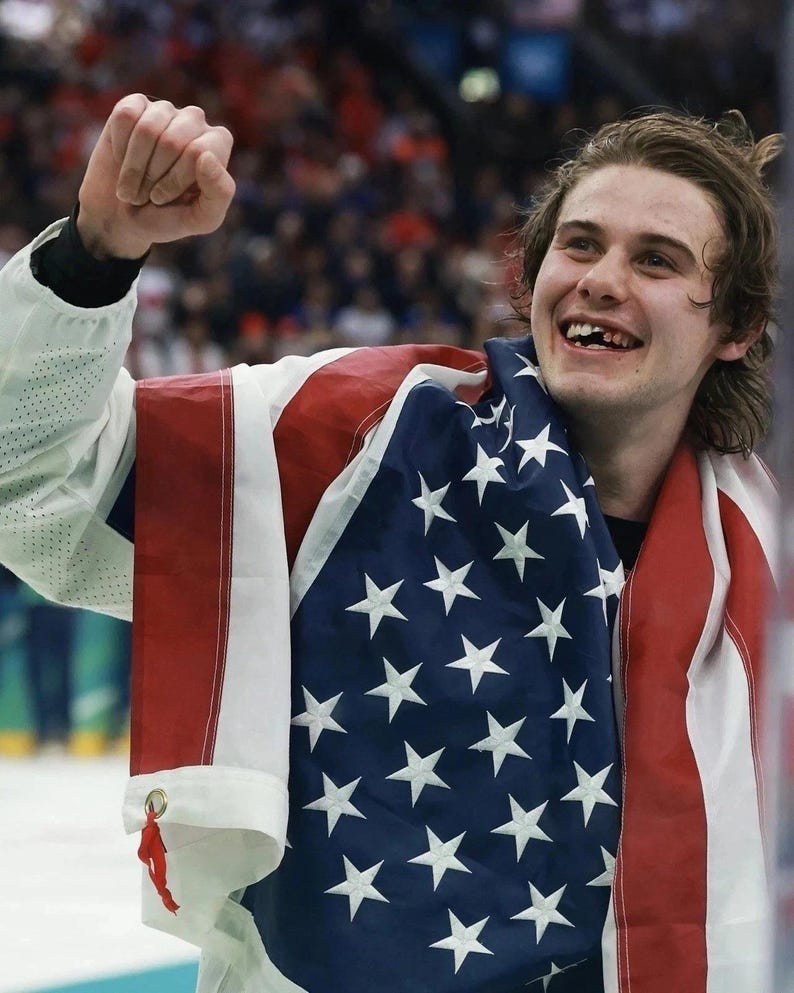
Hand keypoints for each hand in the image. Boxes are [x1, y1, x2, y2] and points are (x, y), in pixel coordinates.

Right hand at [77, 94, 234, 259]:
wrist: (121, 218)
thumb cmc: (167, 219)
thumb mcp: (201, 219)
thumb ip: (219, 193)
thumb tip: (207, 155)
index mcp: (218, 144)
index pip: (197, 152)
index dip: (175, 180)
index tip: (163, 198)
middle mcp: (195, 121)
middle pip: (172, 141)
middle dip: (152, 176)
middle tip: (146, 195)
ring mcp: (165, 110)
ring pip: (147, 129)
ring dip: (134, 167)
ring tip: (133, 184)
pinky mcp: (134, 105)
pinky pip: (125, 116)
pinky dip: (119, 145)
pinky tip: (122, 157)